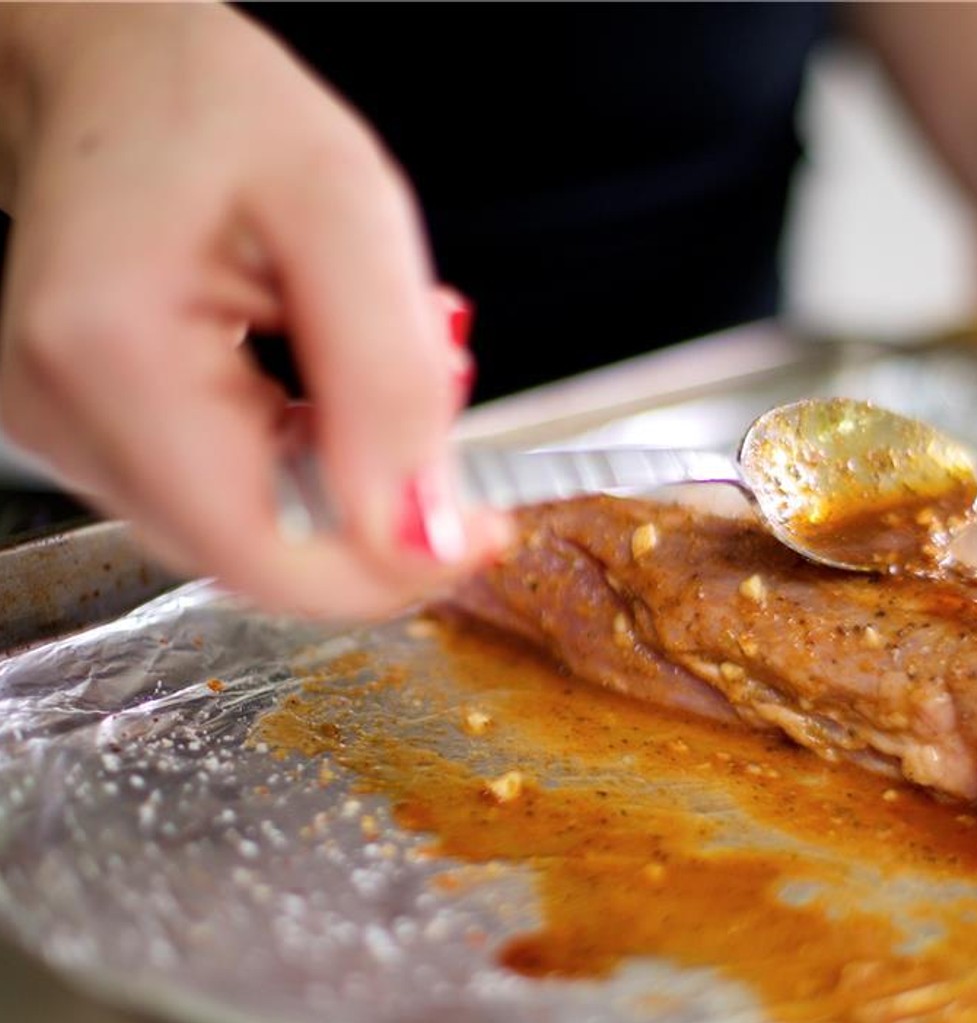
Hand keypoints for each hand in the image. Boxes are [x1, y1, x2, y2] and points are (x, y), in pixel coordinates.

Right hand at [0, 3, 509, 616]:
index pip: (266, 559)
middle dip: (373, 516)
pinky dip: (298, 462)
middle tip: (438, 427)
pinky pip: (221, 495)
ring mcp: (68, 430)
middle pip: (259, 557)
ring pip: (247, 532)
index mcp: (116, 357)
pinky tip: (321, 388)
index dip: (389, 570)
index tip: (481, 529)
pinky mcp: (90, 431)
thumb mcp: (345, 209)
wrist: (118, 70)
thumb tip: (422, 528)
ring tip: (364, 371)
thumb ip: (387, 378)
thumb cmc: (212, 108)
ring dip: (339, 484)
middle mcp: (67, 414)